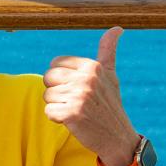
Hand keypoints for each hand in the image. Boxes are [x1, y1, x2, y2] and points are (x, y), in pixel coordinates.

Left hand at [42, 26, 138, 165]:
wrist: (118, 137)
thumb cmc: (110, 105)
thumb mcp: (111, 76)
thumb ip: (108, 51)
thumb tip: (117, 28)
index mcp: (93, 66)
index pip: (55, 63)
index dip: (61, 78)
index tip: (77, 88)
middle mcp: (87, 79)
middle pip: (48, 78)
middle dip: (56, 91)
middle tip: (75, 101)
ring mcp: (79, 96)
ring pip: (47, 96)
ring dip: (57, 106)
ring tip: (76, 111)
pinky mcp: (72, 114)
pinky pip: (48, 112)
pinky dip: (57, 119)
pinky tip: (73, 121)